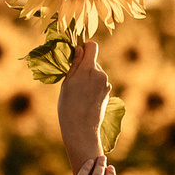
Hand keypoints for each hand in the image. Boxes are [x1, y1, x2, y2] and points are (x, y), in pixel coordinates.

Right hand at [59, 40, 113, 168]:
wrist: (81, 128)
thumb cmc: (68, 105)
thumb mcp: (67, 83)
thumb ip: (74, 65)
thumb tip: (79, 48)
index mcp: (88, 69)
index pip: (92, 46)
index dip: (85, 47)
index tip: (77, 54)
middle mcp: (100, 74)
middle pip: (93, 61)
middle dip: (85, 66)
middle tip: (73, 80)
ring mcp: (106, 84)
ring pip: (96, 73)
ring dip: (89, 78)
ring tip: (79, 93)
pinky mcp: (108, 92)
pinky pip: (100, 84)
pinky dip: (93, 87)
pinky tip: (86, 99)